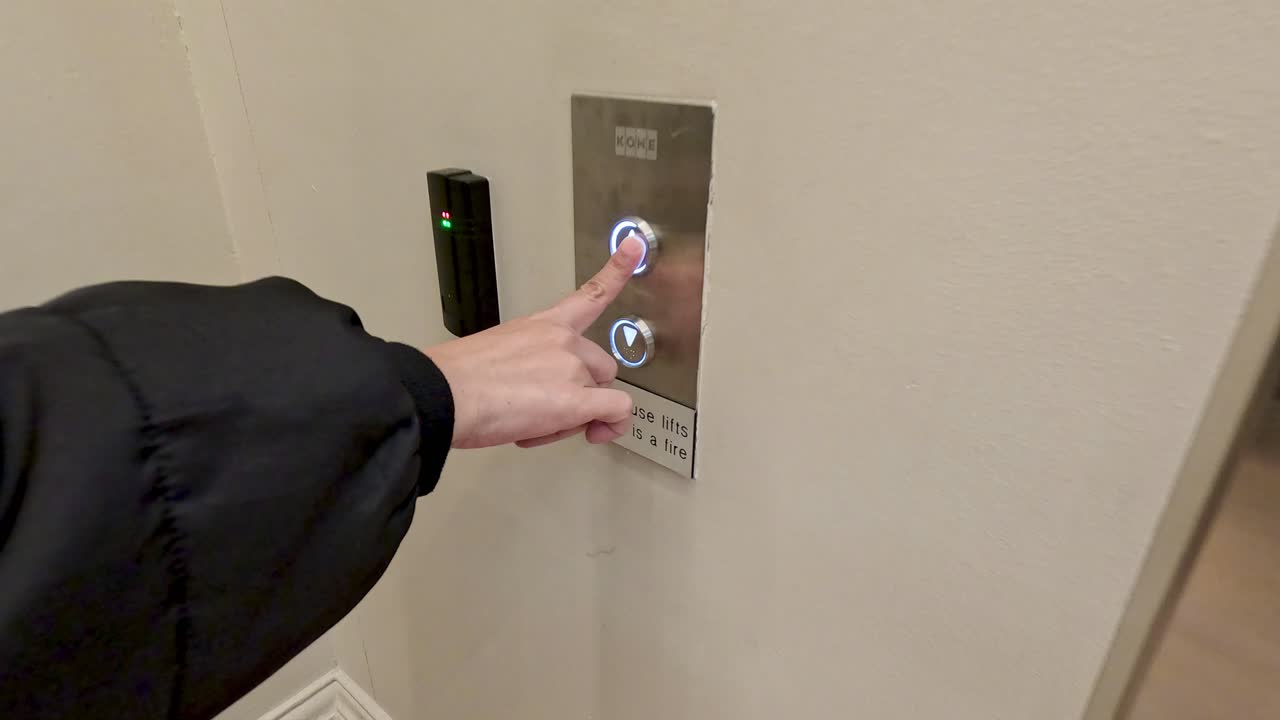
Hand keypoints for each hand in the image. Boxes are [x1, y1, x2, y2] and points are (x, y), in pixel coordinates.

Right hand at [426, 236, 643, 448]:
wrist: (445, 395)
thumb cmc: (457, 381)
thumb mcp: (494, 354)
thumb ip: (525, 364)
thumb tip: (527, 393)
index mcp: (542, 325)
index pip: (590, 294)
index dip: (617, 269)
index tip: (634, 247)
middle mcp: (563, 341)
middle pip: (602, 367)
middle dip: (584, 391)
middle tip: (551, 411)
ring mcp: (572, 368)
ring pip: (604, 394)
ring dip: (584, 413)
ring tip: (545, 424)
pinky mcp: (576, 400)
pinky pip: (617, 411)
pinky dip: (612, 426)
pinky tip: (595, 432)